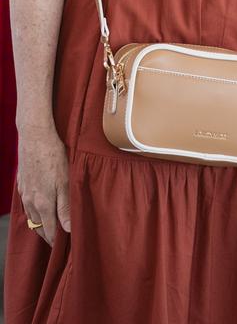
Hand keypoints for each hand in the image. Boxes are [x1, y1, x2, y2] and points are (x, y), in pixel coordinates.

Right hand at [17, 125, 70, 245]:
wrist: (35, 136)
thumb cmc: (53, 156)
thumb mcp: (65, 181)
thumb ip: (65, 207)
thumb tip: (68, 230)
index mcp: (43, 204)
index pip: (49, 231)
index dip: (56, 241)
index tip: (63, 248)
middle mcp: (31, 202)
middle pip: (38, 227)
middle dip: (47, 235)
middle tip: (57, 241)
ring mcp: (24, 193)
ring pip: (31, 216)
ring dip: (40, 223)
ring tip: (50, 226)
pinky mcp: (22, 183)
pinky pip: (26, 204)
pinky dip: (33, 210)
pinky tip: (39, 206)